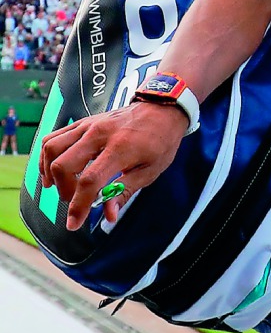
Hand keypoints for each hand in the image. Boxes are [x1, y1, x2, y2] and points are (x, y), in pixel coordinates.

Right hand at [39, 101, 187, 230]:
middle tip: (75, 200)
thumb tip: (108, 215)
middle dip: (64, 190)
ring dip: (50, 173)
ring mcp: (89, 125)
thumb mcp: (151, 170)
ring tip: (59, 187)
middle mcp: (100, 134)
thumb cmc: (160, 140)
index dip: (79, 205)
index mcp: (121, 148)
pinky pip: (53, 137)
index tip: (73, 224)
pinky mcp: (83, 122)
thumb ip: (125, 191)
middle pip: (63, 165)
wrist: (162, 109)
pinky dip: (47, 156)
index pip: (90, 180)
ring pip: (52, 148)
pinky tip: (53, 169)